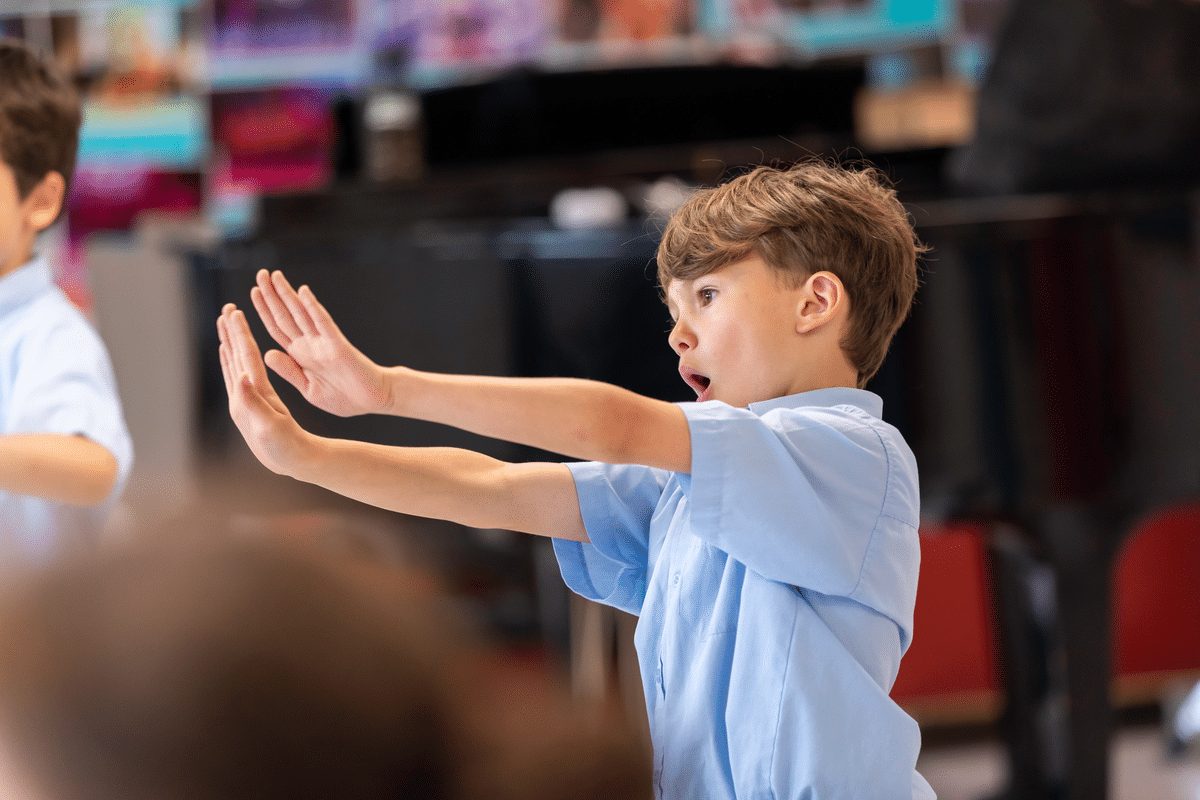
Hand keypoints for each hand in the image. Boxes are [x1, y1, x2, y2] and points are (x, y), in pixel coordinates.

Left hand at [217, 303, 311, 475]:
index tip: (235, 313)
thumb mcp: (271, 426)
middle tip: (226, 309)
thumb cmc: (286, 447)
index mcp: (249, 398)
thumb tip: (241, 378)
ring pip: (234, 363)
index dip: (240, 335)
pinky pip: (238, 374)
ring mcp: (244, 400)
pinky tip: (230, 352)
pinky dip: (233, 359)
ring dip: (229, 341)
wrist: (292, 462)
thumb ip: (255, 403)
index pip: (244, 360)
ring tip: (224, 322)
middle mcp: (242, 397)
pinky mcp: (250, 404)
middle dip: (230, 332)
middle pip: (235, 357)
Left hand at [250, 270, 391, 416]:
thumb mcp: (309, 389)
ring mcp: (323, 343)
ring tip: (274, 276)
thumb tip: (267, 354)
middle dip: (272, 296)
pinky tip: (303, 292)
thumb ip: (289, 372)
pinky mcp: (338, 346)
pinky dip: (313, 307)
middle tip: (260, 274)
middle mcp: (310, 344)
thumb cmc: (344, 397)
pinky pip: (323, 323)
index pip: (277, 328)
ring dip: (287, 294)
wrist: (373, 400)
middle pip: (286, 315)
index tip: (253, 293)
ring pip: (301, 313)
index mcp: (301, 356)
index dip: (264, 311)